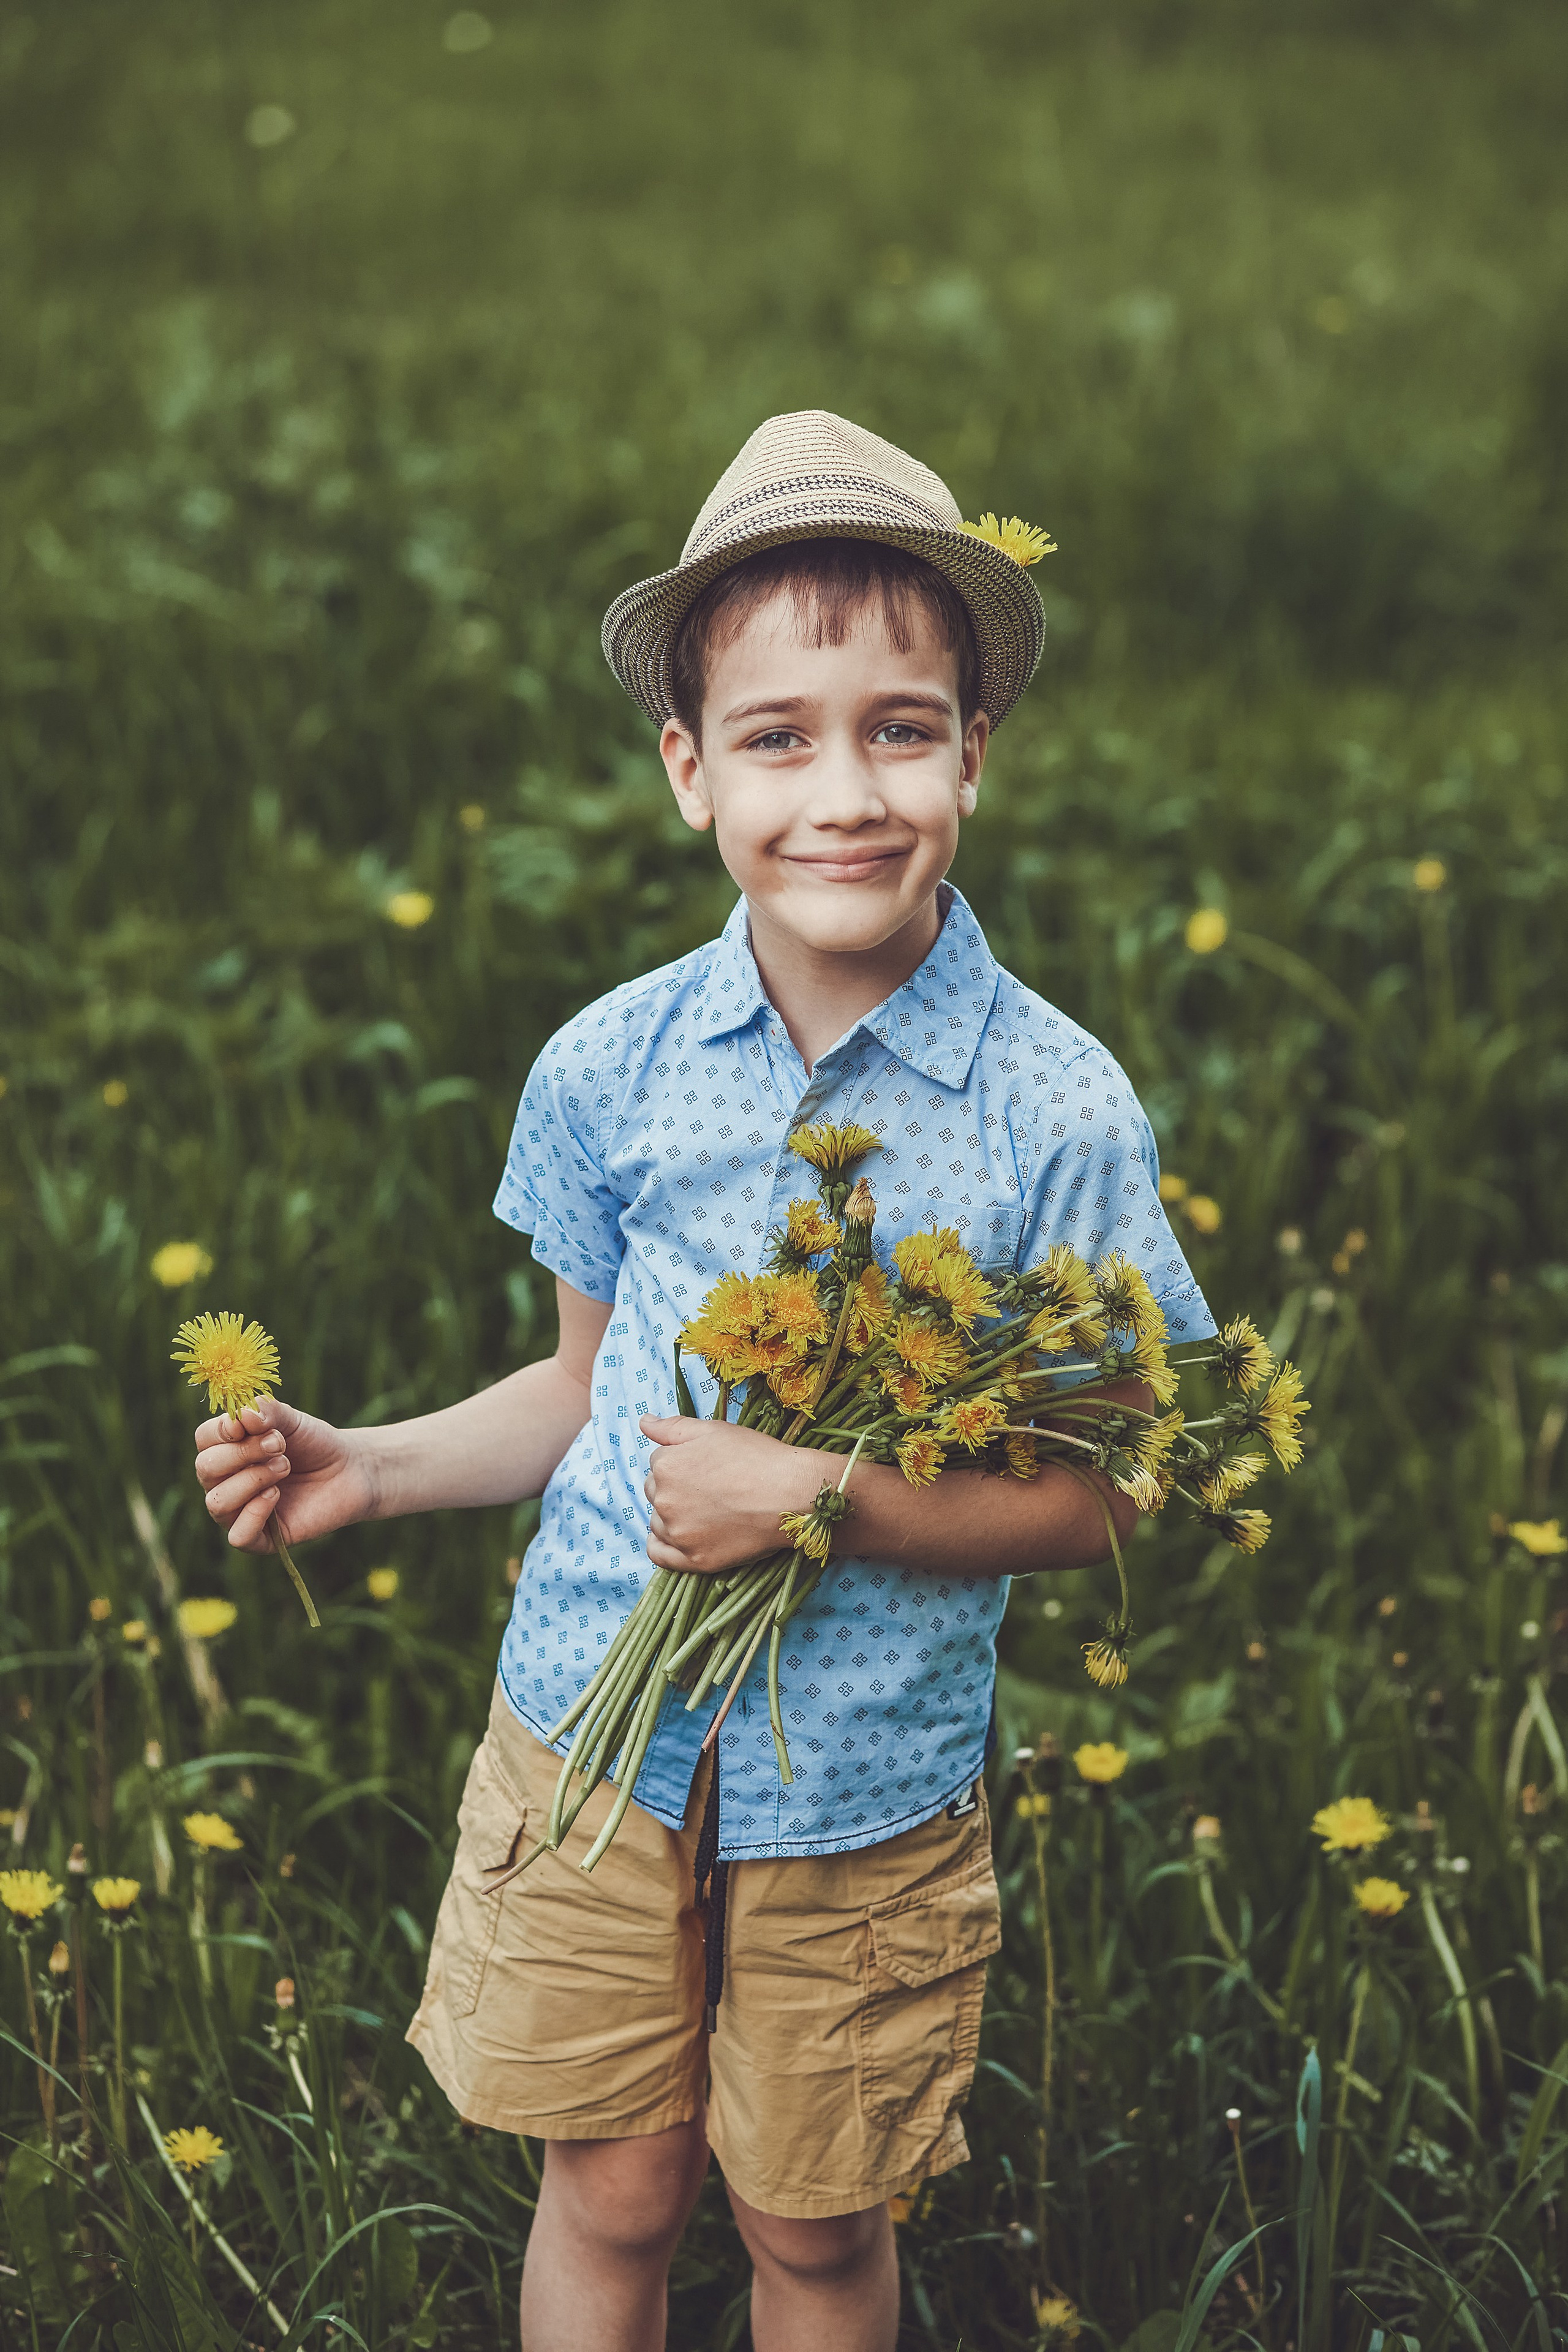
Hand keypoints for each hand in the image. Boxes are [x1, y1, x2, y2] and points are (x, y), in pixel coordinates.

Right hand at [194, 1397, 375, 1554]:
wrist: (350, 1470)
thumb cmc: (315, 1444)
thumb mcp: (292, 1420)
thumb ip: (266, 1411)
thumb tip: (241, 1416)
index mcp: (227, 1450)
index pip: (204, 1439)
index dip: (222, 1430)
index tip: (252, 1424)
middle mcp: (225, 1482)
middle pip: (206, 1468)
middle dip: (242, 1453)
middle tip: (278, 1446)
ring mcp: (239, 1511)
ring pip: (217, 1503)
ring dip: (251, 1480)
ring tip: (284, 1467)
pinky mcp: (261, 1539)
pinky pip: (238, 1536)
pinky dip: (254, 1514)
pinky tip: (275, 1496)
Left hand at [638, 1417, 827, 1574]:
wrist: (792, 1494)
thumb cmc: (756, 1457)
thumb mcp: (713, 1430)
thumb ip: (672, 1427)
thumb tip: (644, 1422)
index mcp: (665, 1466)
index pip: (658, 1463)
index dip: (682, 1461)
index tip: (705, 1465)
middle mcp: (665, 1502)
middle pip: (656, 1492)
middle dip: (675, 1487)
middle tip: (709, 1486)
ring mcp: (679, 1534)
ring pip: (659, 1521)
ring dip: (672, 1515)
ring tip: (705, 1509)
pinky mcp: (695, 1560)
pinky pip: (660, 1555)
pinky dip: (663, 1545)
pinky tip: (679, 1536)